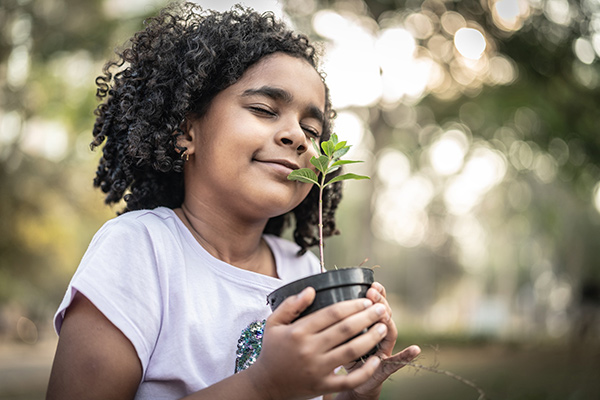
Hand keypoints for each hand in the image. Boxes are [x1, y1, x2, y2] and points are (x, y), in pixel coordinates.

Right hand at [250, 287, 390, 399]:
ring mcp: (317, 369)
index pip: (331, 314)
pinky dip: (365, 370)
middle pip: (345, 330)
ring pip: (350, 351)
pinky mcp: (323, 386)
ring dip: (370, 338)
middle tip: (381, 309)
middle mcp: (309, 349)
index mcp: (298, 332)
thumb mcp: (273, 322)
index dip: (352, 305)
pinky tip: (376, 359)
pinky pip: (349, 379)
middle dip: (367, 317)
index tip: (366, 300)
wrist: (267, 383)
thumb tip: (311, 290)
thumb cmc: (272, 350)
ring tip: (383, 328)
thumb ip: (291, 304)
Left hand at [338, 282, 420, 399]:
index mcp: (365, 325)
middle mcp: (378, 335)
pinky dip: (407, 355)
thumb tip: (320, 294)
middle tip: (372, 292)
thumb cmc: (341, 355)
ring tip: (383, 312)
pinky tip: (415, 350)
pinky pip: (397, 361)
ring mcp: (383, 350)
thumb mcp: (336, 333)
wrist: (347, 382)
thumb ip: (336, 318)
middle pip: (383, 315)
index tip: (371, 284)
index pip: (374, 306)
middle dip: (379, 302)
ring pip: (390, 332)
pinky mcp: (385, 367)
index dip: (376, 294)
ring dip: (388, 320)